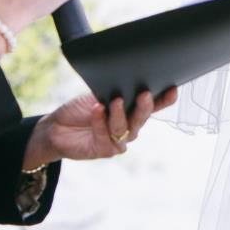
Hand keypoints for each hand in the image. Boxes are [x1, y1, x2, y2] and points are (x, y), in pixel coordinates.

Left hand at [24, 87, 178, 167]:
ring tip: (114, 100)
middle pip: (143, 117)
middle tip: (144, 93)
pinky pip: (107, 136)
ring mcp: (119, 139)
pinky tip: (97, 110)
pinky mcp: (106, 150)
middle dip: (145, 106)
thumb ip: (115, 92)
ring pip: (126, 127)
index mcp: (133, 110)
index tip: (173, 88)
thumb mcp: (99, 94)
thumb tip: (128, 79)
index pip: (154, 104)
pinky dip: (101, 121)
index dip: (165, 99)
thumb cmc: (80, 109)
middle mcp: (130, 125)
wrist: (57, 127)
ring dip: (119, 113)